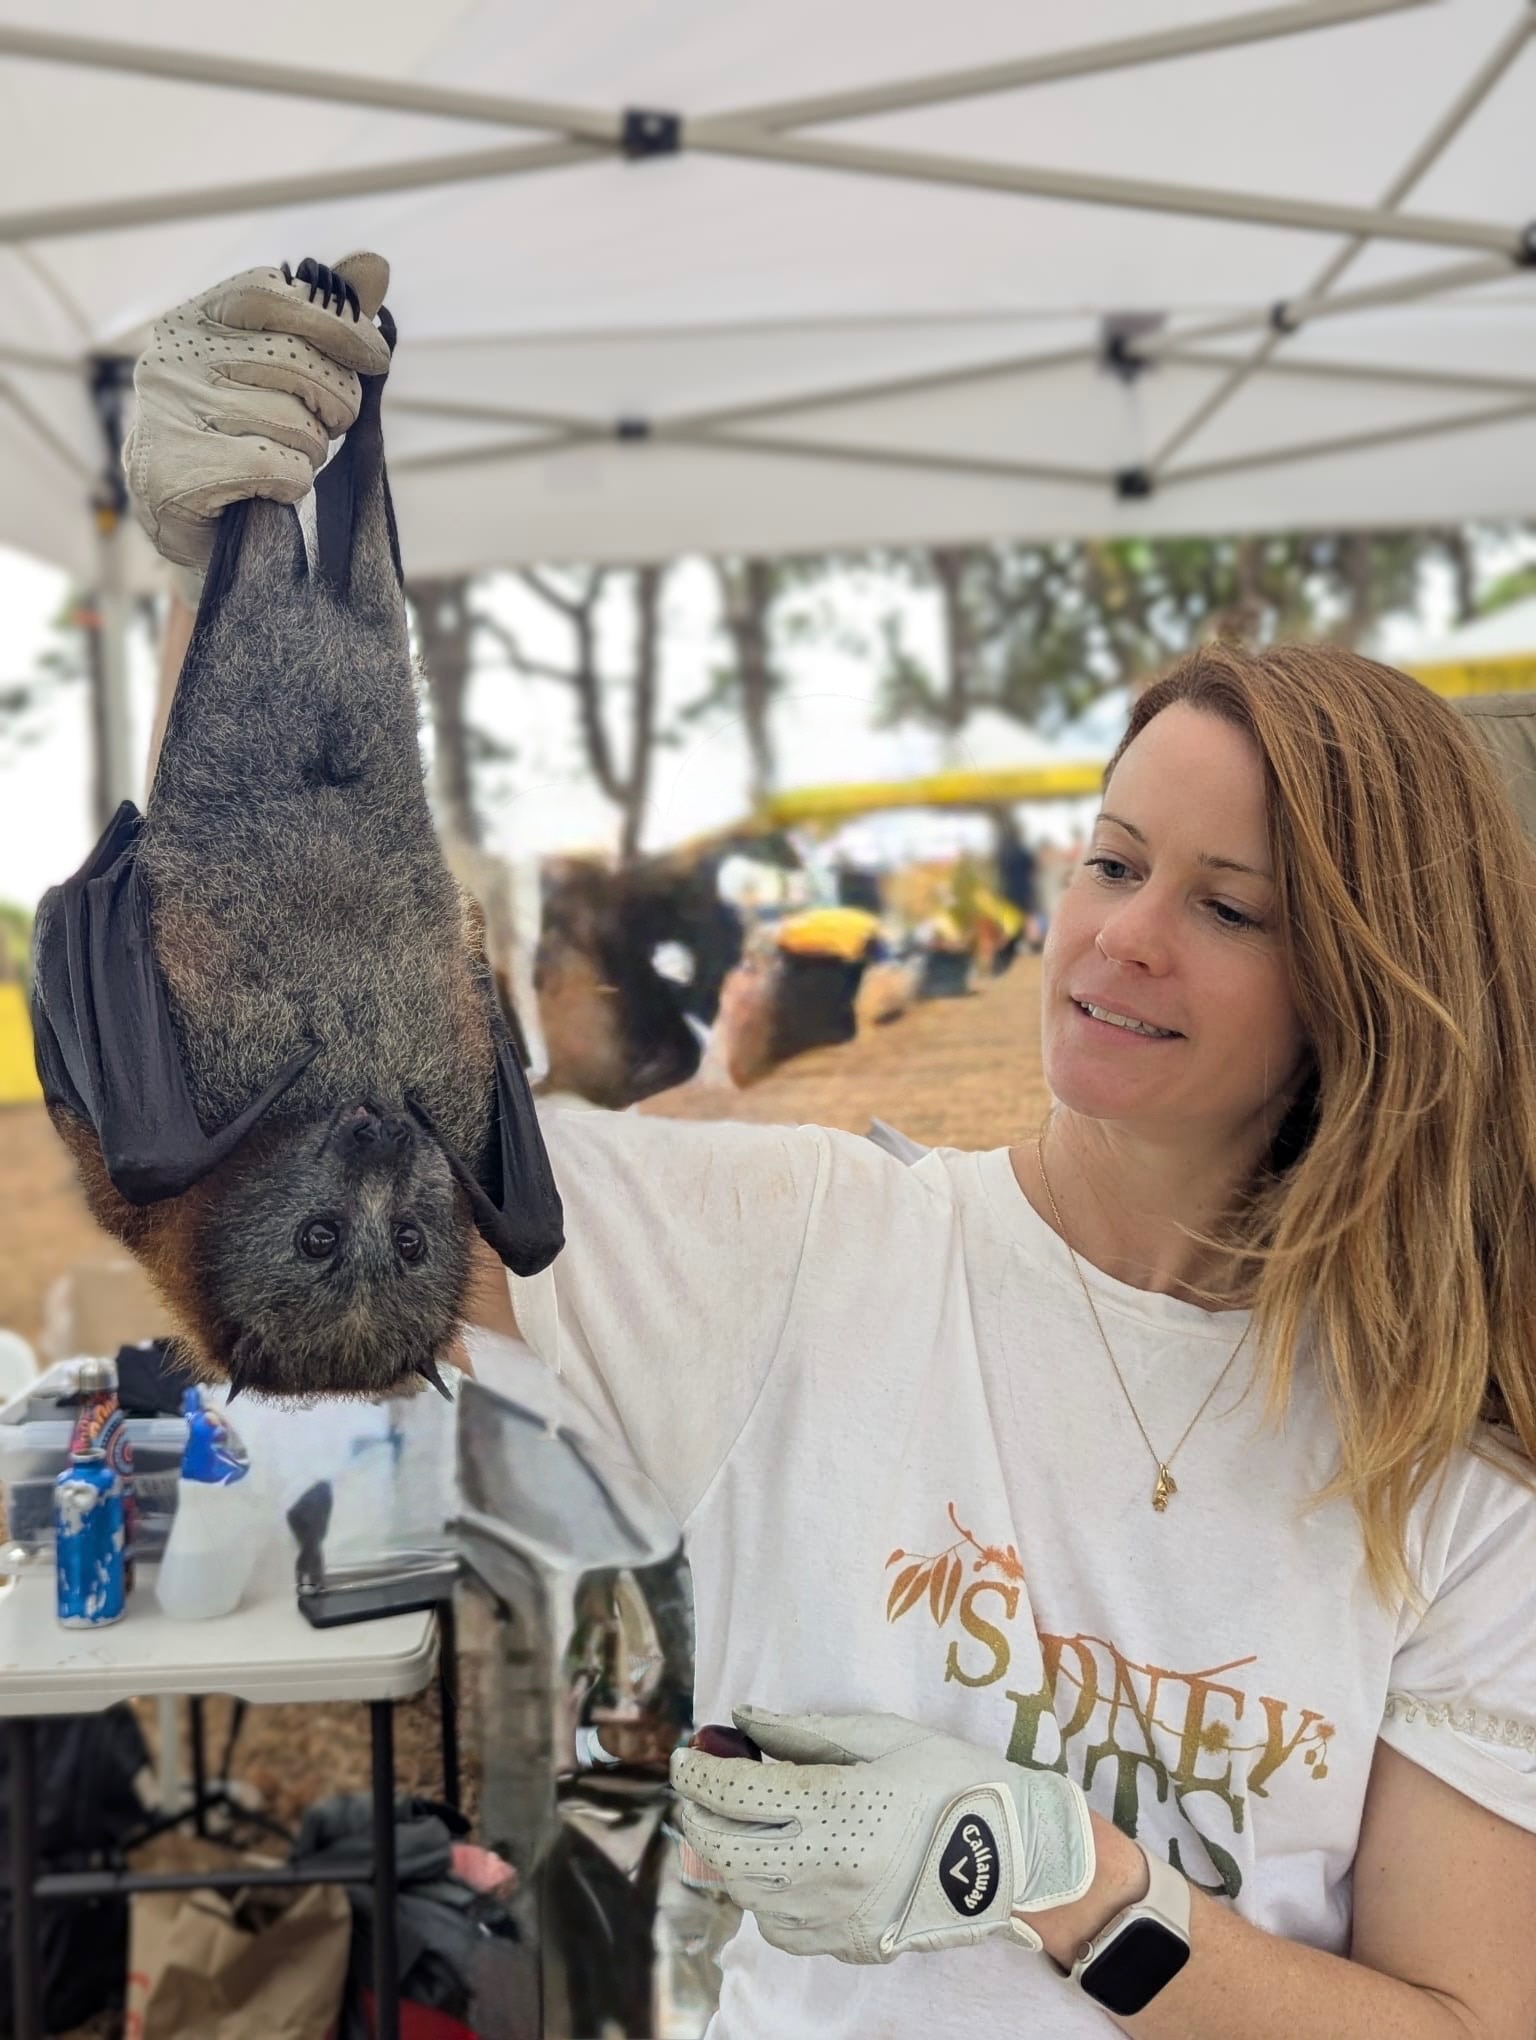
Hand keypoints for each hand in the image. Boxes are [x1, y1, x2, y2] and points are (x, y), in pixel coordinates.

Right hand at [123, 253, 392, 568]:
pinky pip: (278, 467)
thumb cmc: (241, 433)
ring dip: (310, 451)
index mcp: (195, 320)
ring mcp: (170, 413)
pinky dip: (292, 483)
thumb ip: (324, 317)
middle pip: (296, 362)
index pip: (275, 293)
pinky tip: (269, 488)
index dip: (337, 322)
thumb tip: (375, 266)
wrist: (182, 513)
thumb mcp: (281, 368)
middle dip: (334, 402)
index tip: (374, 356)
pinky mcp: (179, 471)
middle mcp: (174, 357)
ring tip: (285, 457)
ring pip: (292, 421)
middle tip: (326, 425)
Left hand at [669, 1705, 1093, 1964]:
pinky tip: (776, 1869)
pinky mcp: (851, 1944)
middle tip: (700, 1789)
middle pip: (723, 1850)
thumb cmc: (953, 1778)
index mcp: (834, 1807)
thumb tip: (745, 1720)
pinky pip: (780, 1930)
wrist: (1016, 1854)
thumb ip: (806, 1732)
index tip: (686, 1753)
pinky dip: (761, 1898)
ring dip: (726, 1857)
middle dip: (698, 1815)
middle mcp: (824, 1868)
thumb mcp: (883, 1736)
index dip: (696, 1771)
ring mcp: (836, 1915)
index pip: (733, 1793)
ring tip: (735, 1825)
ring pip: (745, 1895)